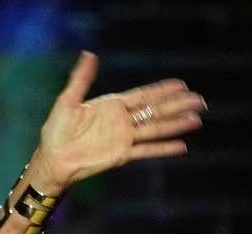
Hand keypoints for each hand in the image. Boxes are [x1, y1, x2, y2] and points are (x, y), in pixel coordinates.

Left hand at [34, 51, 205, 189]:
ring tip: (196, 119)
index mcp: (111, 106)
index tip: (182, 84)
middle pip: (155, 110)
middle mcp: (121, 121)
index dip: (162, 90)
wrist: (53, 159)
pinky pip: (146, 150)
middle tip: (198, 100)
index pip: (143, 95)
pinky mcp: (121, 155)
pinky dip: (163, 148)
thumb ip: (81, 79)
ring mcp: (123, 138)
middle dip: (177, 105)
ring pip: (155, 129)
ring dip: (176, 124)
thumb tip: (89, 55)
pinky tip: (181, 146)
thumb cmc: (56, 131)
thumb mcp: (67, 100)